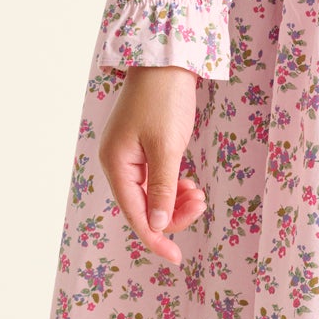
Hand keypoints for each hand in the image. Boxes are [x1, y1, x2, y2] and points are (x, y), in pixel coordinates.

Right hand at [98, 67, 206, 264]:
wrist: (166, 60)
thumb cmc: (164, 99)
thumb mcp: (166, 146)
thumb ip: (162, 187)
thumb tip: (157, 223)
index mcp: (117, 164)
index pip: (135, 214)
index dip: (157, 239)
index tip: (177, 258)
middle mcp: (119, 164)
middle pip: (144, 208)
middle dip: (174, 214)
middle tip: (201, 204)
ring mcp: (131, 157)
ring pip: (153, 196)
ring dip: (177, 201)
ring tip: (198, 193)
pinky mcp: (144, 149)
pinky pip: (157, 181)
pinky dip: (175, 187)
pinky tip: (191, 186)